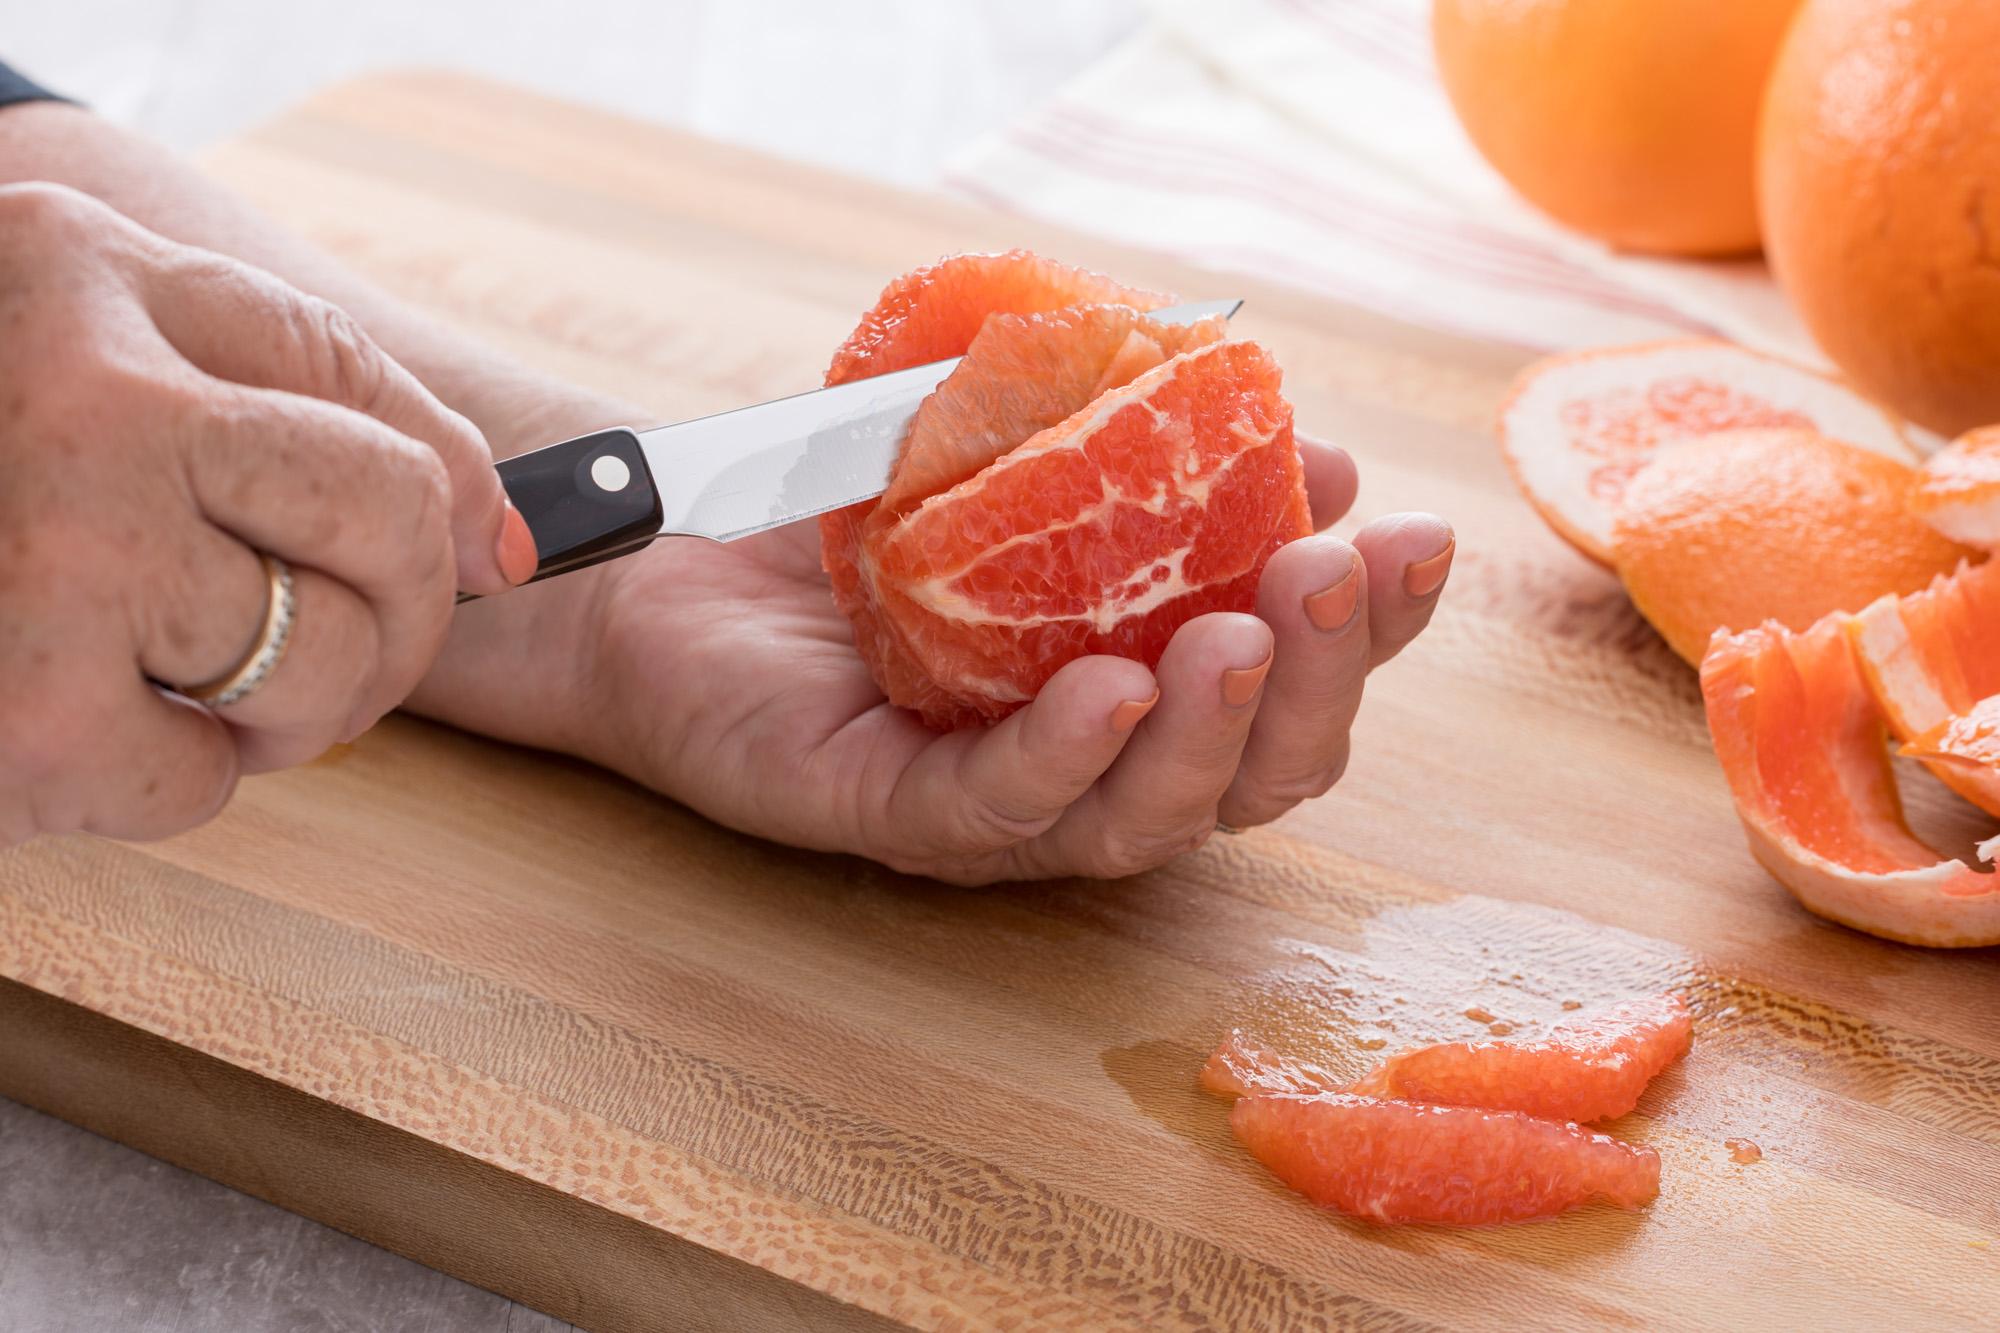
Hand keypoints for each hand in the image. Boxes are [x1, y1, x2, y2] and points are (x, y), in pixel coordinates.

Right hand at [0, 183, 534, 844]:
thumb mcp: (90, 338)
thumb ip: (300, 392)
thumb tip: (507, 542)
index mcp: (95, 282)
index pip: (364, 396)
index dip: (445, 505)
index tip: (459, 552)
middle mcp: (87, 406)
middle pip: (388, 534)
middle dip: (392, 615)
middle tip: (326, 637)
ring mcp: (52, 562)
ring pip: (321, 671)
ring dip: (280, 705)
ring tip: (172, 672)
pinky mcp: (24, 721)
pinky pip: (206, 784)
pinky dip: (168, 779)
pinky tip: (78, 717)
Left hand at [439, 431, 1449, 884]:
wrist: (670, 559)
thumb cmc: (857, 521)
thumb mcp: (1021, 454)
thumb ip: (1162, 456)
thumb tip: (1324, 454)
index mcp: (1140, 695)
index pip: (1287, 691)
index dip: (1370, 634)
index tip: (1420, 538)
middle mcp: (1087, 773)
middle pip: (1245, 778)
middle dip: (1313, 686)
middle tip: (1336, 579)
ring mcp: (992, 810)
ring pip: (1139, 817)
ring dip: (1209, 733)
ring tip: (1241, 633)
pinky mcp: (885, 815)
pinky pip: (992, 806)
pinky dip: (1061, 756)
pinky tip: (1110, 692)